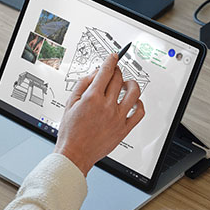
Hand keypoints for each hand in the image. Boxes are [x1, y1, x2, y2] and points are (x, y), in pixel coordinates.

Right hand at [54, 53, 145, 175]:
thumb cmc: (70, 132)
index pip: (106, 71)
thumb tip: (95, 73)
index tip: (113, 56)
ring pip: (133, 92)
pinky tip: (133, 101)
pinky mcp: (124, 129)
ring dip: (131, 83)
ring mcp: (117, 118)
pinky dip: (139, 103)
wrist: (75, 153)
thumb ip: (82, 84)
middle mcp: (107, 106)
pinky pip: (139, 112)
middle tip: (114, 72)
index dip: (111, 60)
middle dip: (117, 71)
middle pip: (118, 79)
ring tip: (126, 84)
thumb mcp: (70, 103)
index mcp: (92, 98)